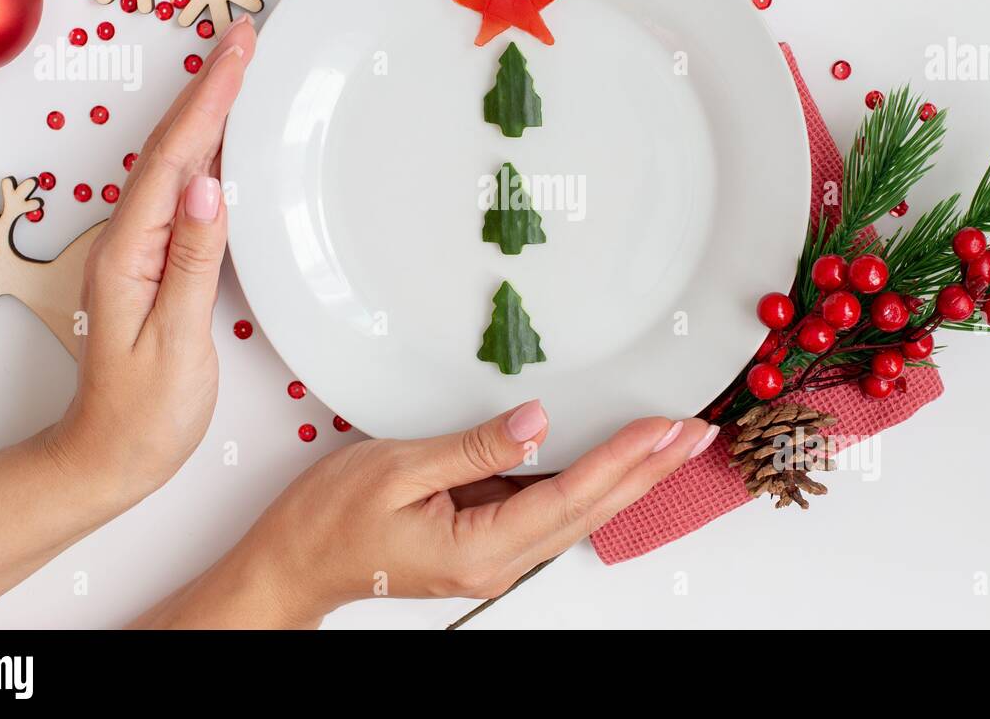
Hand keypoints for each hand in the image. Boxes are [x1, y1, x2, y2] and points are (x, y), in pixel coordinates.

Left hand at [48, 16, 256, 502]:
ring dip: (208, 110)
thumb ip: (190, 261)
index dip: (209, 99)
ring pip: (176, 162)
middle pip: (172, 146)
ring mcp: (140, 248)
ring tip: (240, 68)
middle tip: (246, 36)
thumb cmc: (145, 412)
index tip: (240, 50)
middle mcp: (127, 238)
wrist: (111, 454)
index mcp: (129, 251)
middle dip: (210, 86)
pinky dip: (208, 151)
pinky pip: (183, 191)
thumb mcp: (174, 340)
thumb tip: (209, 188)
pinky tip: (227, 140)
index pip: (174, 158)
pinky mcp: (156, 260)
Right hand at [135, 402, 718, 626]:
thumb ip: (473, 448)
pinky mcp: (484, 540)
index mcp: (481, 547)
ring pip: (578, 511)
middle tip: (696, 433)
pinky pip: (549, 508)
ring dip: (627, 475)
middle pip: (591, 510)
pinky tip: (611, 461)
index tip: (662, 425)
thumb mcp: (398, 468)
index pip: (571, 495)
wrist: (293, 565)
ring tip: (671, 442)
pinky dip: (588, 481)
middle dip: (649, 470)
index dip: (623, 458)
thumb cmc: (330, 521)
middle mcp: (499, 560)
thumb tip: (536, 423)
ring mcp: (494, 555)